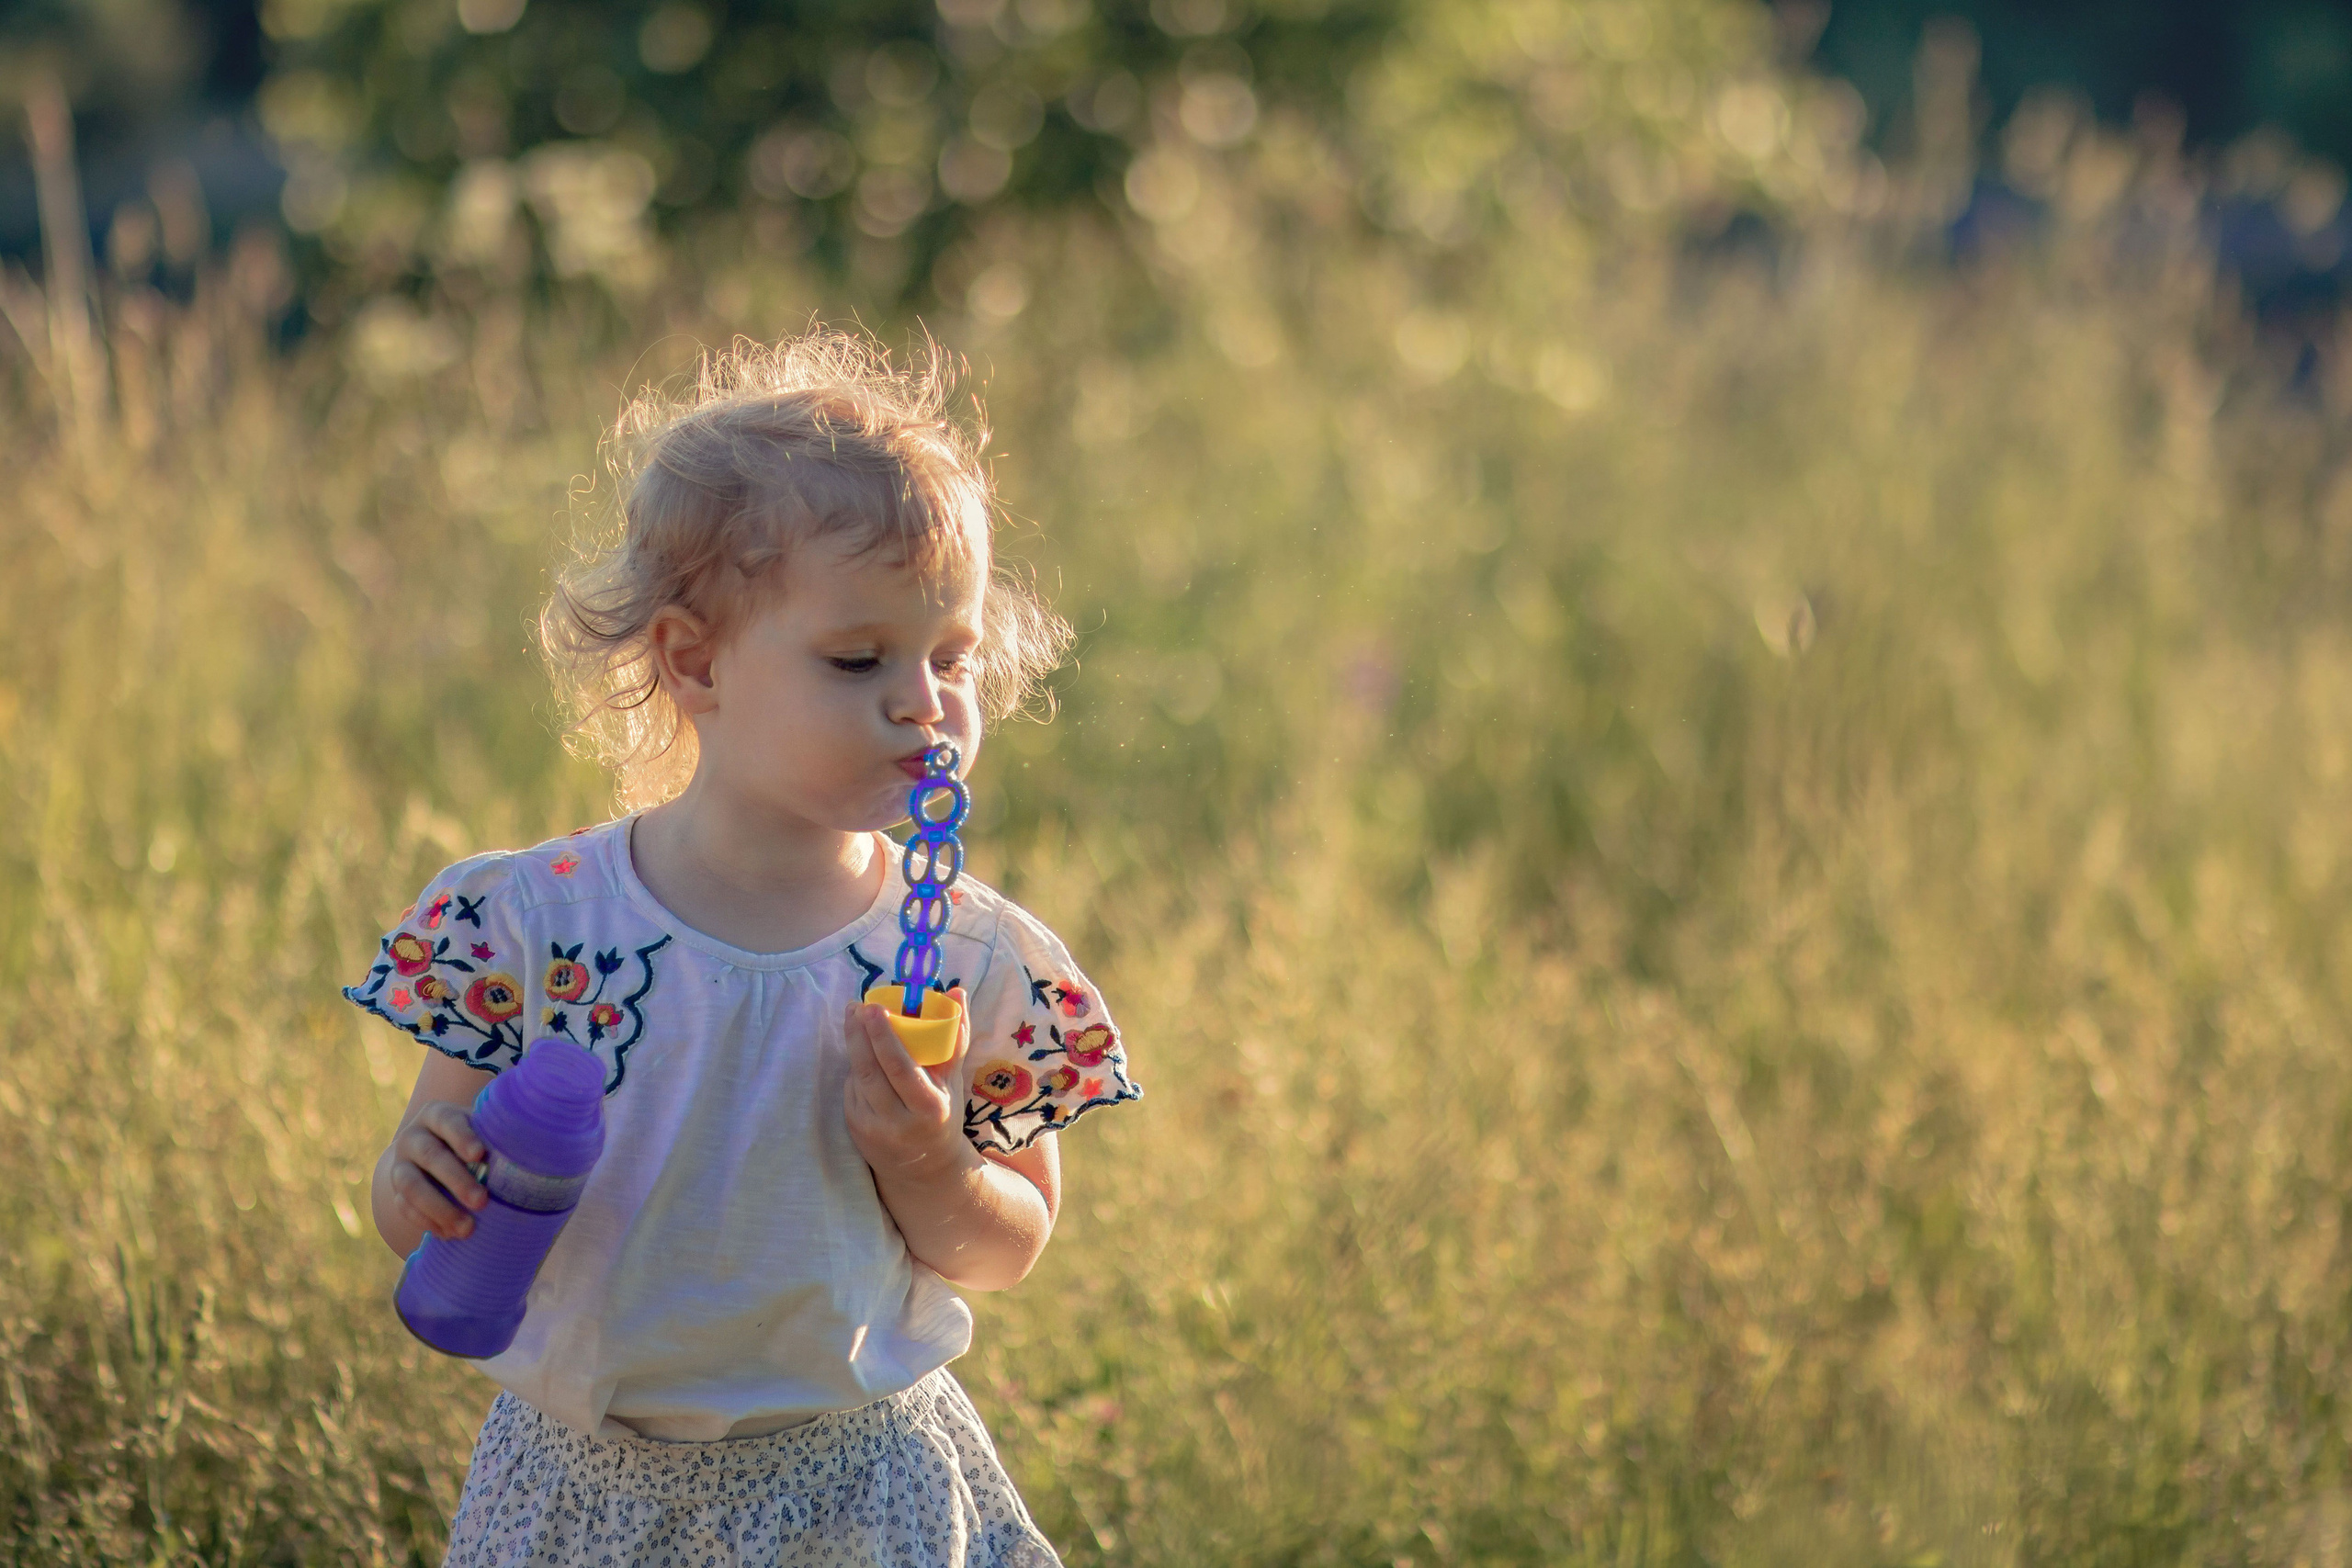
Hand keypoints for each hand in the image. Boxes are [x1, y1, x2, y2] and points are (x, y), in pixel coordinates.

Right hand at [386, 1101, 488, 1240]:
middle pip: (430, 1156)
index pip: (447, 1121)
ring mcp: (400, 1165)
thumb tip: (534, 1151)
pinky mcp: (395, 1191)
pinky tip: (449, 1234)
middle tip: (482, 1200)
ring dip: (439, 1209)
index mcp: (436, 1115)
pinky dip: (427, 1222)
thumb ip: (498, 1136)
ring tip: (467, 1228)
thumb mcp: (482, 1130)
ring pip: (411, 1186)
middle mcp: (413, 1137)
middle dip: (456, 1180)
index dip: (462, 1137)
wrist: (433, 1154)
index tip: (479, 1155)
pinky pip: (404, 1208)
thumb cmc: (472, 1140)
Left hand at [844, 986, 974, 1184]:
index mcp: (929, 1107)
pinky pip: (851, 1091)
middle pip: (871, 1071)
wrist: (926, 1169)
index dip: (883, 1037)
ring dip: (854, 1046)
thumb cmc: (943, 1113)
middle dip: (859, 1035)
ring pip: (857, 1079)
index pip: (900, 1069)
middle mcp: (899, 1122)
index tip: (873, 1008)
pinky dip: (855, 1070)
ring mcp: (873, 1129)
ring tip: (855, 1019)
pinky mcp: (856, 1131)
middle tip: (856, 1006)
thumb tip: (957, 991)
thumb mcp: (954, 1080)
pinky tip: (862, 1055)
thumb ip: (956, 1036)